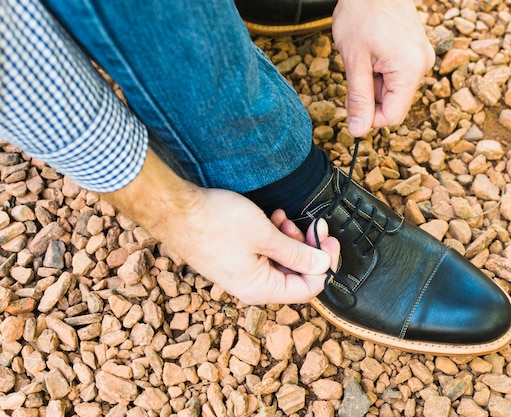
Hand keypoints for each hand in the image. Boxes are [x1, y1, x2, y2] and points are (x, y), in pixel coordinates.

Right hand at [162, 188, 339, 304]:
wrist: (176, 210)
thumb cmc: (215, 222)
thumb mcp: (266, 235)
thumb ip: (298, 253)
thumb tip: (323, 265)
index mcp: (260, 289)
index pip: (308, 289)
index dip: (325, 265)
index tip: (329, 240)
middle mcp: (252, 287)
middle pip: (296, 275)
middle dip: (307, 248)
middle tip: (312, 224)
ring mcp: (242, 273)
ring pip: (281, 262)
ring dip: (290, 240)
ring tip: (284, 219)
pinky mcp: (235, 259)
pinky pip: (265, 254)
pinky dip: (274, 237)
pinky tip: (272, 219)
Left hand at [332, 0, 434, 136]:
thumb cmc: (361, 13)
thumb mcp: (354, 61)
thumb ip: (358, 98)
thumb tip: (358, 130)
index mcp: (410, 70)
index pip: (392, 116)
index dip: (369, 117)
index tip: (352, 104)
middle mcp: (423, 66)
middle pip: (393, 103)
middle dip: (371, 95)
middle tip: (356, 70)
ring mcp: (421, 58)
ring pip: (393, 89)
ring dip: (374, 81)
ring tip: (365, 55)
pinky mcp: (416, 52)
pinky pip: (397, 75)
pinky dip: (380, 70)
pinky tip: (372, 51)